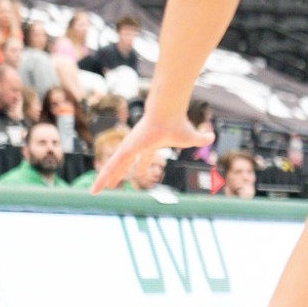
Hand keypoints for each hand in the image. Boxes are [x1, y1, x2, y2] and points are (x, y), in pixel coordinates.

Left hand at [91, 111, 207, 192]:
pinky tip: (96, 187)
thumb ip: (201, 139)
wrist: (168, 115)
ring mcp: (129, 147)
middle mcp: (137, 145)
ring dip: (104, 179)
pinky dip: (102, 177)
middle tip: (112, 183)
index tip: (138, 174)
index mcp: (151, 144)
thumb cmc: (179, 125)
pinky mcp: (126, 149)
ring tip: (95, 191)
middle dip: (118, 173)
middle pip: (124, 163)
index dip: (141, 166)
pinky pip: (112, 166)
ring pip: (114, 166)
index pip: (144, 158)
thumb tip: (213, 136)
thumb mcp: (192, 138)